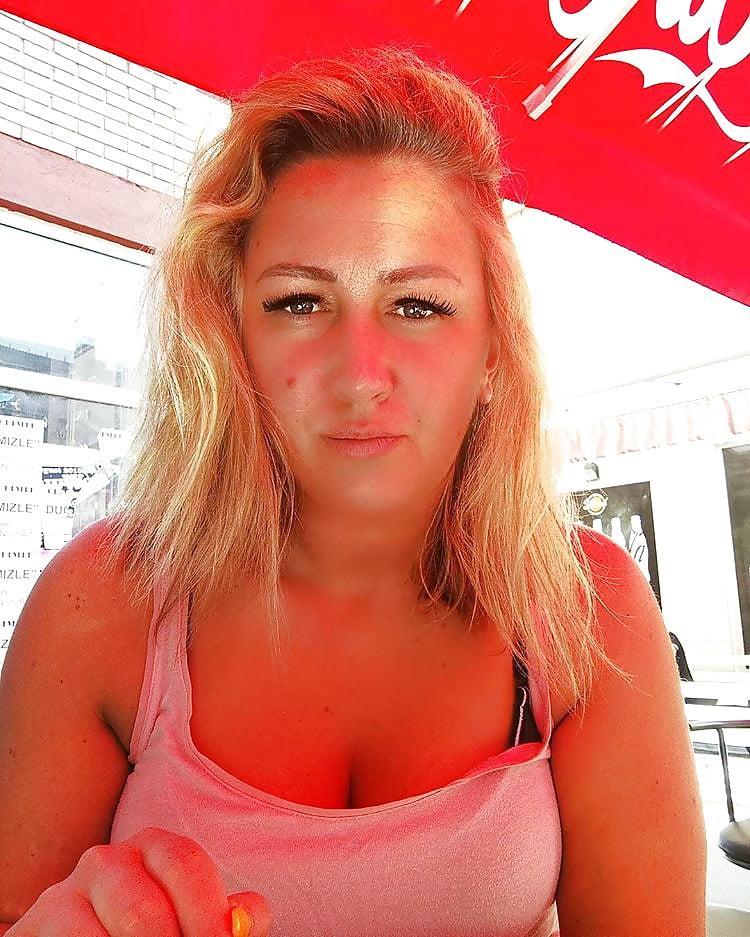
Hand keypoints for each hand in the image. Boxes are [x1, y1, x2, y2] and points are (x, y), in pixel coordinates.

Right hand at [6, 827, 272, 936]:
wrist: (93, 936)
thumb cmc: (156, 931)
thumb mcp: (192, 918)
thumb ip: (222, 917)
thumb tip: (245, 919)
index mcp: (153, 847)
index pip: (185, 864)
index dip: (208, 912)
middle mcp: (105, 861)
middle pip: (144, 909)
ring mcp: (63, 896)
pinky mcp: (31, 932)